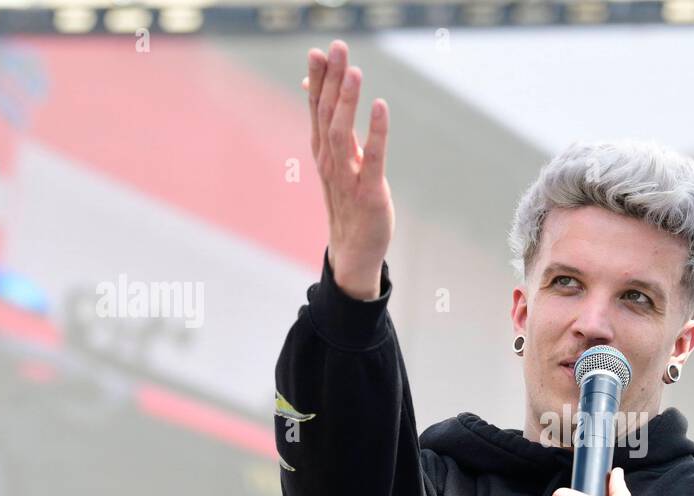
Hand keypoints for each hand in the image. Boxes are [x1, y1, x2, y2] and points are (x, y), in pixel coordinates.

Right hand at [302, 40, 394, 299]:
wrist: (354, 249)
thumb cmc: (348, 201)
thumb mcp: (337, 161)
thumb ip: (329, 126)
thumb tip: (313, 88)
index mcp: (322, 152)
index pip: (316, 108)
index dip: (318, 79)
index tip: (319, 50)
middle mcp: (329, 161)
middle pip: (325, 114)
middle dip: (331, 80)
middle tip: (337, 48)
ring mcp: (347, 177)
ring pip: (341, 133)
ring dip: (347, 101)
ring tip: (354, 72)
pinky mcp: (369, 192)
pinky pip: (371, 158)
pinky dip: (376, 132)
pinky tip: (380, 108)